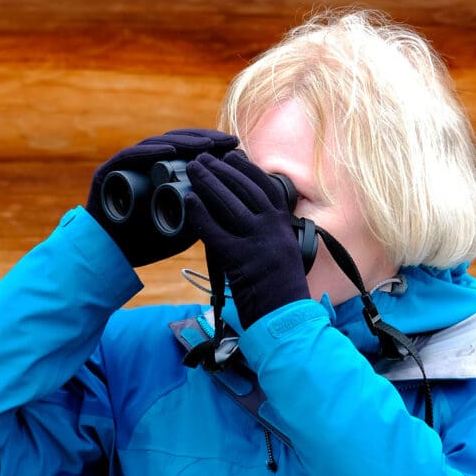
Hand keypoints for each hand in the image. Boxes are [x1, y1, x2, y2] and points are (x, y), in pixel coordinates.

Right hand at [86, 129, 238, 266]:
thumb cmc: (145, 244)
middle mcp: (144, 165)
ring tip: (206, 145)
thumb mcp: (183, 229)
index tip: (235, 146)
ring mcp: (126, 166)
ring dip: (183, 142)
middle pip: (177, 143)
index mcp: (160, 172)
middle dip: (205, 139)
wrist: (109, 258)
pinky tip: (170, 150)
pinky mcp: (108, 171)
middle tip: (229, 141)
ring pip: (157, 145)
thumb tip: (230, 201)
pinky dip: (150, 152)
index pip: (189, 151)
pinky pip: (130, 156)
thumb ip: (201, 215)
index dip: (212, 146)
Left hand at [185, 150, 309, 328]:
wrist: (287, 319)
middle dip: (222, 170)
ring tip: (194, 170)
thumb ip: (270, 233)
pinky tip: (188, 201)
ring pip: (230, 204)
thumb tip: (245, 215)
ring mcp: (258, 244)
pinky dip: (200, 214)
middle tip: (203, 159)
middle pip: (245, 189)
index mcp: (285, 226)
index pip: (266, 186)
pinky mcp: (240, 260)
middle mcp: (274, 230)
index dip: (246, 169)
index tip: (231, 156)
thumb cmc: (283, 291)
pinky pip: (215, 231)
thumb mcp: (285, 253)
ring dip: (208, 184)